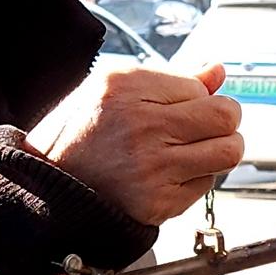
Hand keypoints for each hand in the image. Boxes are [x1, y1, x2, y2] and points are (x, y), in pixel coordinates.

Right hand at [33, 64, 245, 224]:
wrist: (48, 185)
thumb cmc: (82, 132)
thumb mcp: (115, 87)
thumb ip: (172, 79)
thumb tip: (216, 71)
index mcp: (129, 88)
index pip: (203, 89)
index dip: (199, 97)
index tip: (183, 107)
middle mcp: (143, 127)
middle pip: (227, 117)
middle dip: (224, 121)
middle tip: (206, 126)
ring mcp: (153, 168)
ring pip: (228, 153)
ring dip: (218, 150)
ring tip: (191, 150)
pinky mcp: (158, 203)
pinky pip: (206, 185)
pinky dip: (194, 179)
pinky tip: (167, 174)